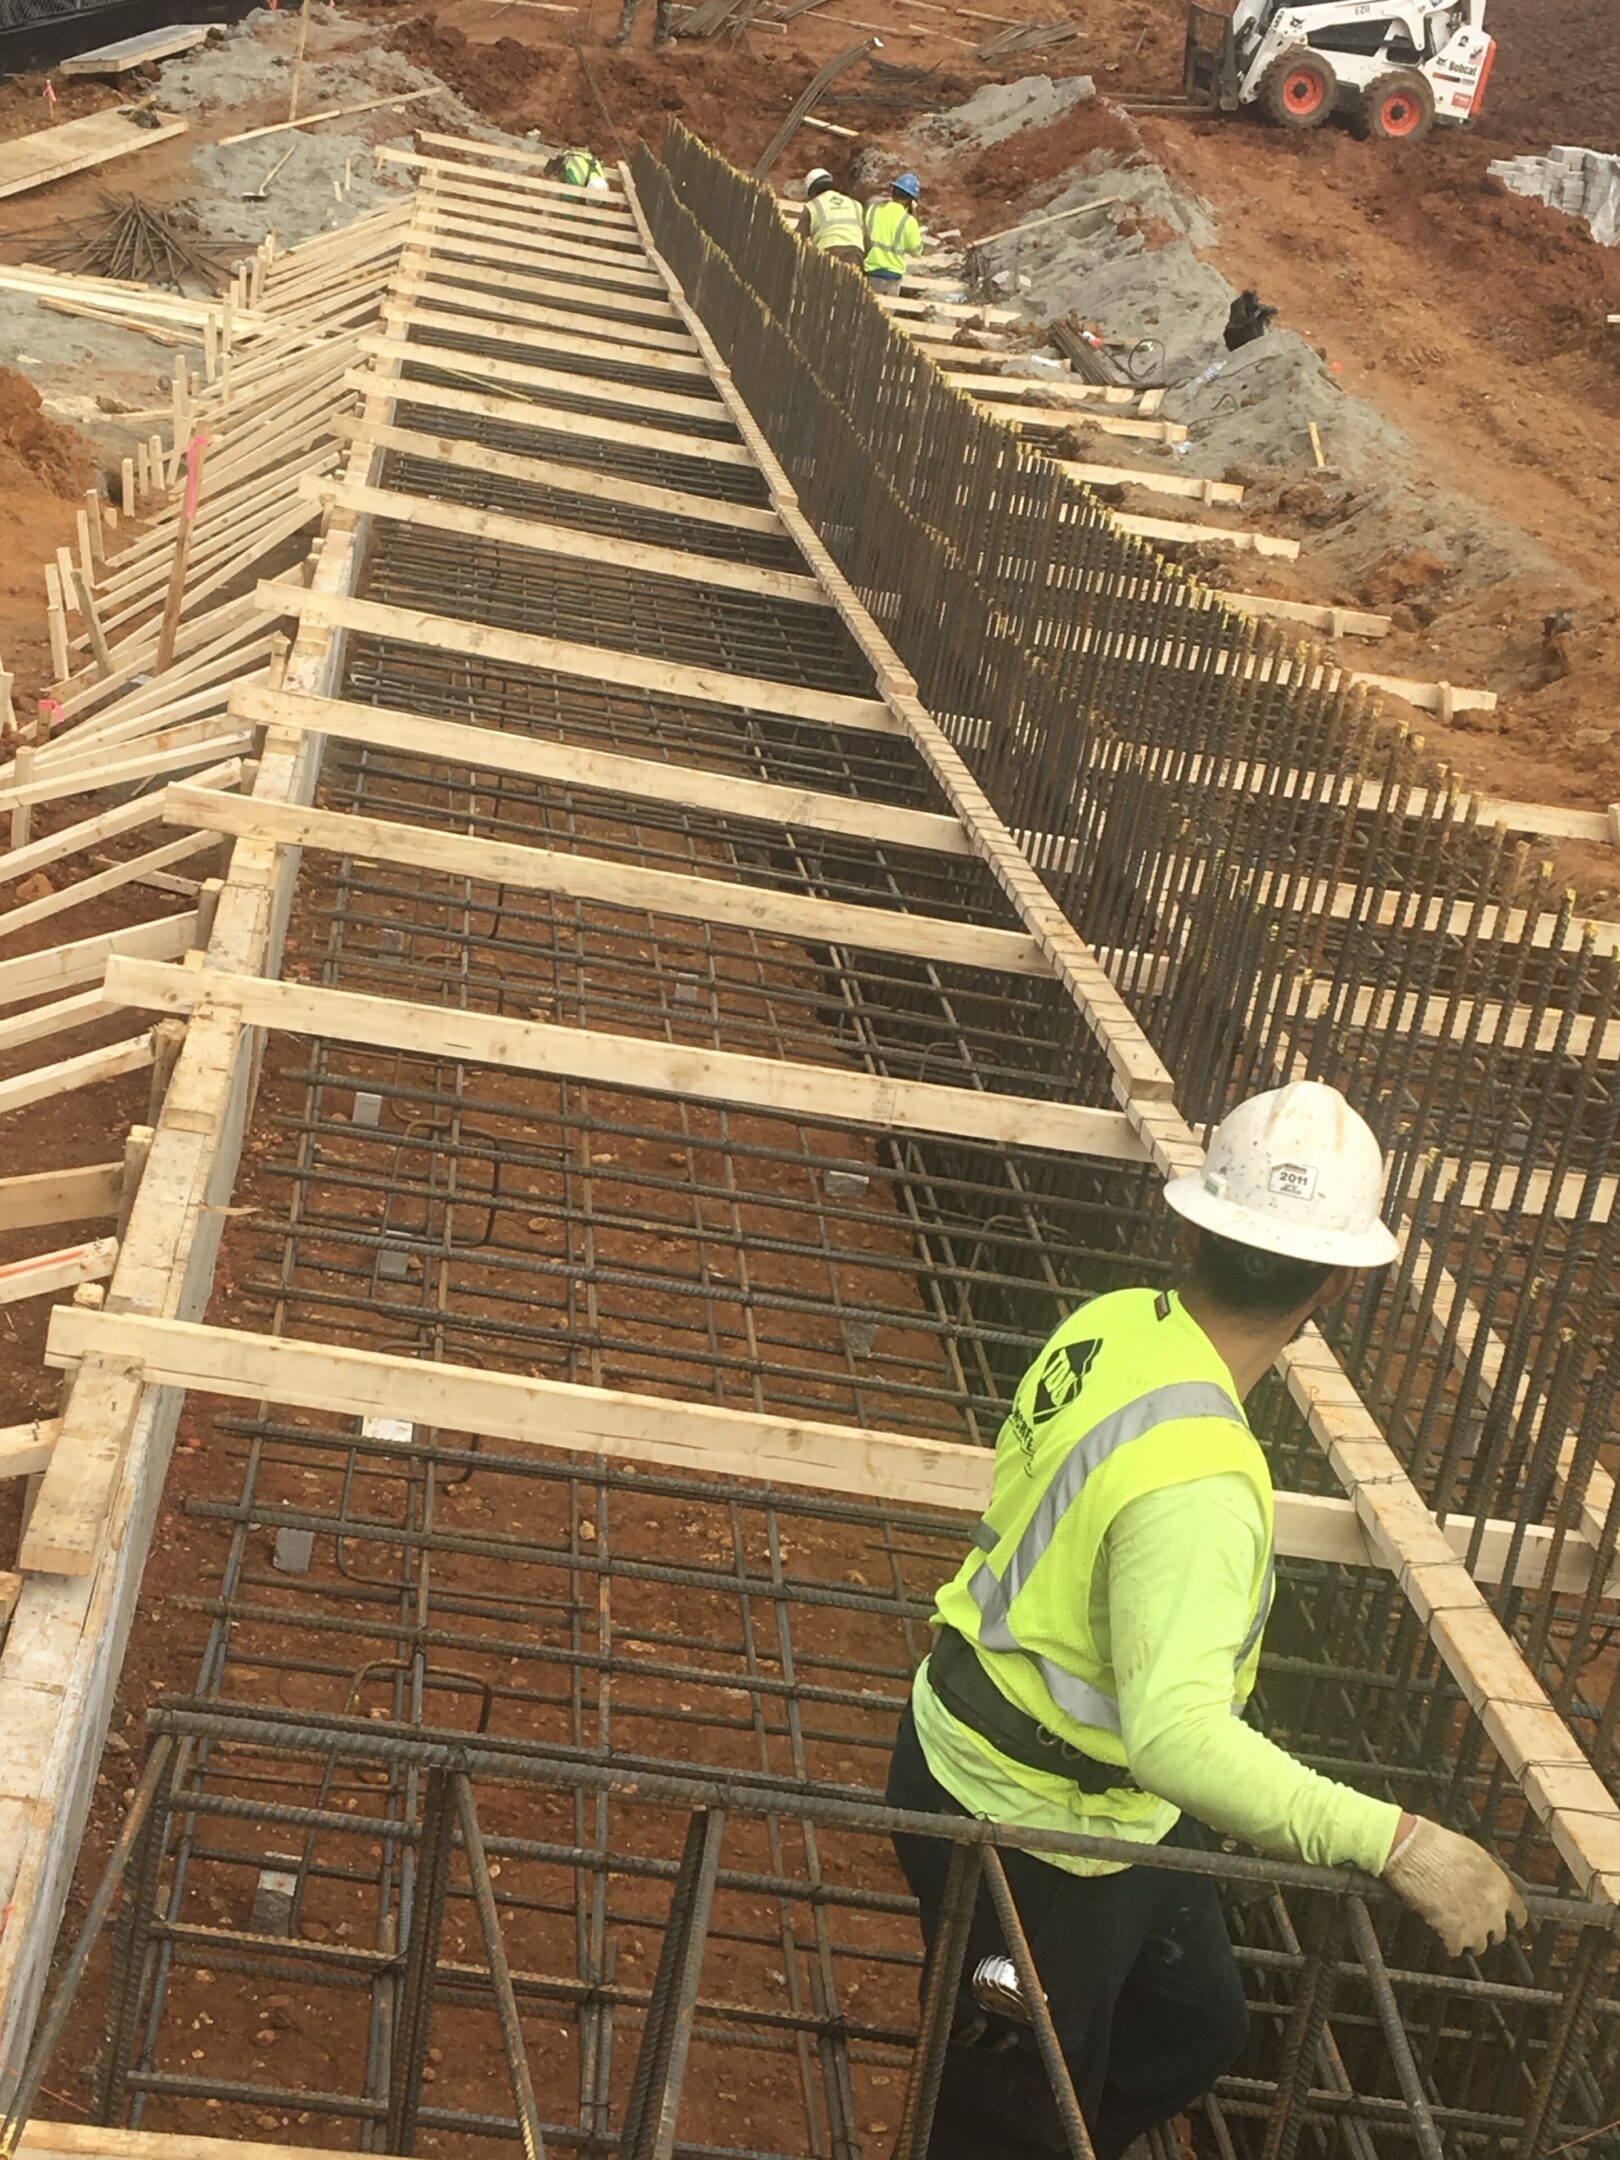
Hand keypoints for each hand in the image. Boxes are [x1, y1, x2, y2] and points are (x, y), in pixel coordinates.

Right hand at [1383, 1816, 1527, 1957]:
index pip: (1519, 1915)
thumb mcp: (1474, 1854)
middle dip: (1487, 1930)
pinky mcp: (1454, 1936)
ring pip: (1479, 1947)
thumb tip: (1486, 1883)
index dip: (1511, 1920)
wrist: (1414, 1852)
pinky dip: (1449, 1945)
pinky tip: (1441, 1935)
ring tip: (1457, 1932)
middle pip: (1499, 1934)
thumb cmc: (1439, 1845)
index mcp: (1501, 1887)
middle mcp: (1494, 1910)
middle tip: (1474, 1923)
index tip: (1507, 1923)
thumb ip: (1487, 1875)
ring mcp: (1475, 1926)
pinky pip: (1456, 1950)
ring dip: (1469, 1940)